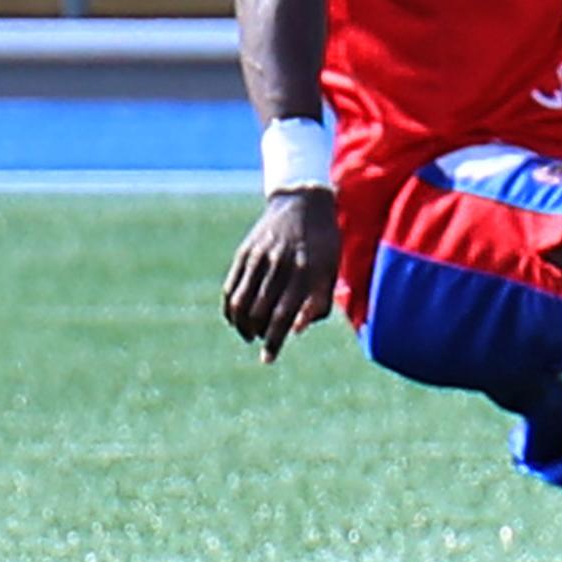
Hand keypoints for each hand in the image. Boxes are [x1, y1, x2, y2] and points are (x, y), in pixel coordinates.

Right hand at [223, 189, 340, 361]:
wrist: (302, 202)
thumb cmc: (323, 244)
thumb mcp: (331, 271)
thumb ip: (318, 303)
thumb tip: (296, 331)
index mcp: (306, 272)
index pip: (284, 316)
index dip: (274, 341)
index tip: (267, 359)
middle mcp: (280, 265)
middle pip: (259, 312)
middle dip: (258, 334)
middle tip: (263, 343)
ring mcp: (259, 257)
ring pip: (241, 303)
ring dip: (242, 325)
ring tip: (250, 334)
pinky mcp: (244, 252)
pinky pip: (230, 288)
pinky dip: (230, 308)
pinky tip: (236, 318)